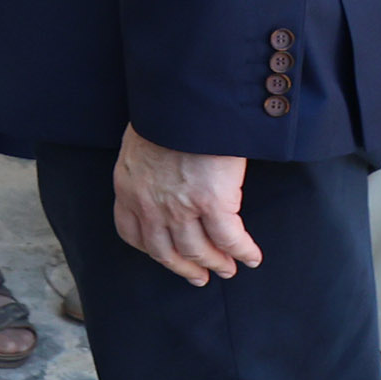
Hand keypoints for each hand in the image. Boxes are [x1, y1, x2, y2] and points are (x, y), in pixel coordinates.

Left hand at [112, 124, 260, 283]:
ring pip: (198, 250)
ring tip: (228, 269)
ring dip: (215, 263)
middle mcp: (149, 204)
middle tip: (200, 277)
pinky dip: (243, 252)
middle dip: (185, 267)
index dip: (152, 250)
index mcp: (128, 188)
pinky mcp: (212, 203)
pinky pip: (230, 239)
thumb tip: (161, 178)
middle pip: (165, 251)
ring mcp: (180, 206)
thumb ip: (145, 169)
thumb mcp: (138, 145)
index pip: (132, 233)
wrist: (184, 102)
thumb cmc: (165, 115)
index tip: (166, 257)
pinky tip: (252, 257)